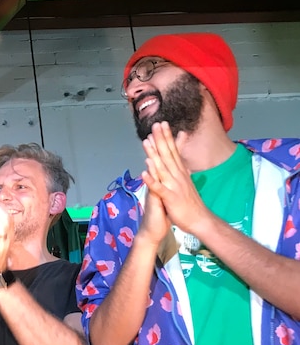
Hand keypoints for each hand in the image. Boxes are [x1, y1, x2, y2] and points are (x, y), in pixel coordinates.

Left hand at [141, 121, 210, 235]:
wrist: (200, 220)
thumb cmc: (190, 202)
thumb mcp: (186, 183)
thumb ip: (183, 170)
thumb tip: (182, 161)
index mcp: (180, 173)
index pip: (173, 151)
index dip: (167, 137)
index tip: (161, 124)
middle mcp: (178, 176)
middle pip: (168, 155)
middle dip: (161, 139)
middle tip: (155, 124)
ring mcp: (174, 186)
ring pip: (162, 168)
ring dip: (154, 154)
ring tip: (146, 142)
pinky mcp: (170, 198)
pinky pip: (159, 188)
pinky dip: (152, 180)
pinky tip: (144, 172)